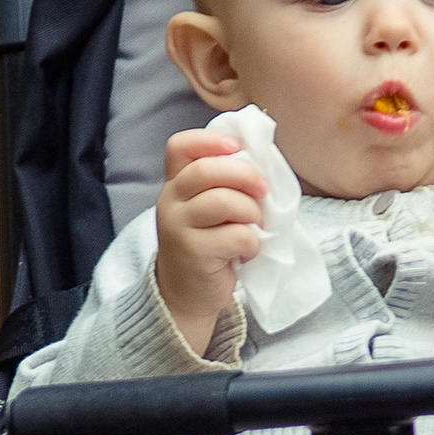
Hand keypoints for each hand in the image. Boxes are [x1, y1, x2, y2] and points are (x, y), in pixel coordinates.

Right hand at [155, 127, 269, 353]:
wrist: (186, 294)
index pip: (180, 146)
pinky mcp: (192, 252)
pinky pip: (236, 235)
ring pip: (223, 201)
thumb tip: (263, 161)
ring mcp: (177, 226)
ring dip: (251, 212)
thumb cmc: (208, 244)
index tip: (238, 147)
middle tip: (264, 190)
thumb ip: (225, 183)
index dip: (210, 140)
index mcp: (176, 182)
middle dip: (245, 175)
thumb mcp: (209, 209)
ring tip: (254, 226)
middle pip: (206, 170)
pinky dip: (251, 242)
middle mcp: (170, 200)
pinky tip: (245, 252)